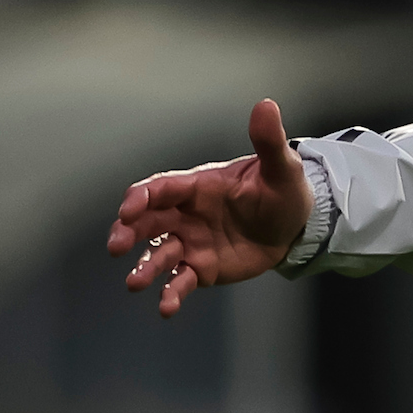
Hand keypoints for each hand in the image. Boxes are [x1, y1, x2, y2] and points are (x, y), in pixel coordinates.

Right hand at [107, 98, 311, 317]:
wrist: (295, 225)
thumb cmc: (282, 191)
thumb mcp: (280, 168)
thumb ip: (268, 140)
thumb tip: (267, 104)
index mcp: (196, 186)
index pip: (160, 189)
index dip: (141, 198)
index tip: (128, 209)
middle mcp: (184, 214)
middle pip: (146, 221)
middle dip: (128, 232)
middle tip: (117, 246)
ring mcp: (190, 242)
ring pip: (158, 254)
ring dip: (145, 268)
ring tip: (135, 283)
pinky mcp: (201, 268)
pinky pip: (180, 281)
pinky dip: (171, 294)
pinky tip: (166, 308)